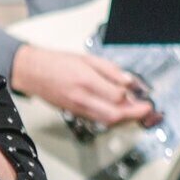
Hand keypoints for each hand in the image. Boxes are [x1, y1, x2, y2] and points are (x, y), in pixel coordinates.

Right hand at [13, 44, 159, 127]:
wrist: (33, 72)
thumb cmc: (57, 63)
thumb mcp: (88, 59)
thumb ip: (111, 70)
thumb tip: (129, 82)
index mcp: (86, 81)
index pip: (116, 96)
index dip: (132, 96)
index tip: (141, 93)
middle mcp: (82, 98)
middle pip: (114, 115)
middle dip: (134, 115)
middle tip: (146, 109)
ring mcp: (78, 109)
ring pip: (107, 121)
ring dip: (125, 119)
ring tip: (136, 111)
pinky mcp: (75, 113)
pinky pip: (98, 120)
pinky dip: (112, 118)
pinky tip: (119, 111)